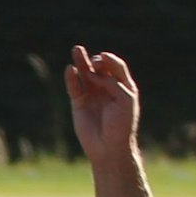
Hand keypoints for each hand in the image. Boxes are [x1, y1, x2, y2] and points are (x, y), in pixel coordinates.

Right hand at [65, 45, 138, 163]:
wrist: (109, 148)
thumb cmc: (121, 125)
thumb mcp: (125, 100)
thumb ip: (112, 82)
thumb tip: (94, 72)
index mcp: (122, 88)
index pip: (116, 67)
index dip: (110, 60)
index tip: (104, 58)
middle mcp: (106, 89)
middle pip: (99, 68)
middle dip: (96, 61)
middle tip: (95, 62)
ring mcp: (92, 95)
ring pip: (85, 74)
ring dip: (81, 61)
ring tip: (77, 49)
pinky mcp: (79, 103)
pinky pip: (74, 87)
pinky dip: (71, 78)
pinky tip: (70, 69)